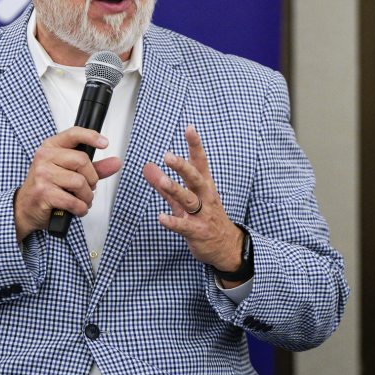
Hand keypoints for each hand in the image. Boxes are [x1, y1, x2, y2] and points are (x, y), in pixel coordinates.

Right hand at [14, 127, 121, 241]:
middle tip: (88, 186)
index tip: (104, 143)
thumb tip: (116, 163)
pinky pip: (73, 200)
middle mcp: (45, 158)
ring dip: (86, 196)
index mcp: (51, 147)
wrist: (25, 208)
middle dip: (92, 178)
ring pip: (80, 182)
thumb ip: (95, 167)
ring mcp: (43, 175)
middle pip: (82, 161)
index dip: (91, 136)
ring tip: (81, 199)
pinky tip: (77, 208)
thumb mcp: (69, 172)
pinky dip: (81, 208)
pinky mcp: (44, 193)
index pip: (73, 134)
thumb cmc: (47, 187)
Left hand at [142, 125, 244, 282]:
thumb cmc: (206, 218)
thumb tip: (148, 167)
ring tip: (162, 180)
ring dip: (175, 189)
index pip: (200, 162)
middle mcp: (205, 197)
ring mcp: (202, 215)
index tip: (189, 128)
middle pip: (195, 178)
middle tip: (168, 155)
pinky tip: (161, 218)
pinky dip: (173, 221)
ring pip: (189, 199)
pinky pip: (184, 226)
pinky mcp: (197, 231)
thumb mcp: (186, 198)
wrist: (227, 246)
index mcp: (204, 186)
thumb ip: (164, 184)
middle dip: (183, 166)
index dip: (195, 145)